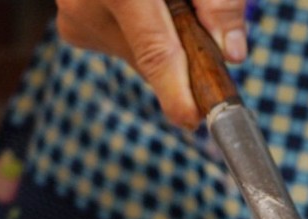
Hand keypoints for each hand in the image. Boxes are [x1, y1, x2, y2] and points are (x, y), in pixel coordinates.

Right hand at [55, 0, 247, 127]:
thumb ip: (219, 2)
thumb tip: (233, 52)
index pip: (154, 52)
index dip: (177, 90)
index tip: (191, 118)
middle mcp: (85, 4)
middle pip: (150, 58)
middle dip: (182, 54)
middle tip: (192, 18)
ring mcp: (73, 16)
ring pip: (138, 56)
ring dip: (162, 40)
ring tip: (162, 1)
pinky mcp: (73, 28)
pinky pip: (122, 46)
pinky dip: (142, 33)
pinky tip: (145, 4)